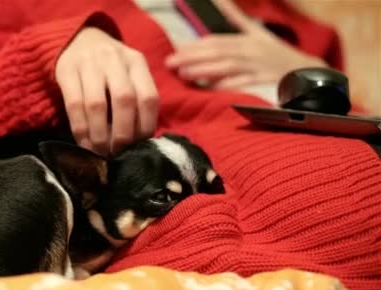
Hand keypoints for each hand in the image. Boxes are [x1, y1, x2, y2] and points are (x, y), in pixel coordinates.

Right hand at [55, 27, 158, 155]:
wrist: (78, 40)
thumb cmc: (109, 68)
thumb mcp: (128, 75)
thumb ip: (136, 101)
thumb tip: (140, 143)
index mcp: (136, 62)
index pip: (149, 98)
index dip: (145, 127)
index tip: (139, 147)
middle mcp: (115, 59)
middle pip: (124, 100)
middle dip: (122, 133)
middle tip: (118, 152)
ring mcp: (89, 63)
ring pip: (97, 105)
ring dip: (100, 135)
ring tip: (101, 152)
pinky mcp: (66, 70)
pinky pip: (74, 105)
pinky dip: (80, 129)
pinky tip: (84, 143)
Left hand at [165, 0, 326, 89]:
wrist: (310, 72)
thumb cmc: (277, 54)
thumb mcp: (258, 33)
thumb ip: (237, 19)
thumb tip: (219, 0)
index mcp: (247, 40)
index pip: (216, 41)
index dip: (194, 47)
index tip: (175, 52)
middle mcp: (251, 51)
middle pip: (217, 52)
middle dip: (192, 57)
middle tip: (170, 63)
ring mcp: (258, 66)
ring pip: (227, 66)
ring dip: (205, 70)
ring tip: (184, 74)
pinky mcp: (265, 81)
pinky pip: (244, 83)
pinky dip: (227, 85)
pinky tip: (211, 89)